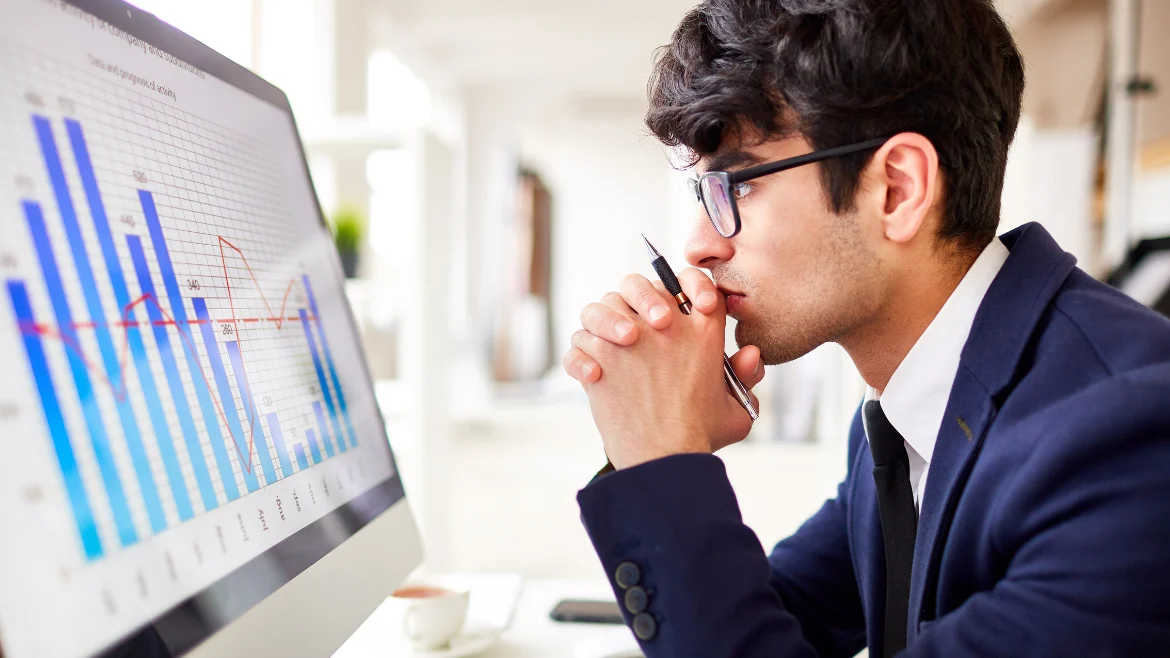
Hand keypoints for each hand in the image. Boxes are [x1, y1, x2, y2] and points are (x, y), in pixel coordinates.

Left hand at [564, 274, 762, 468]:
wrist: (664, 460)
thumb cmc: (700, 437)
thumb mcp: (736, 408)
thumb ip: (745, 378)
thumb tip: (749, 353)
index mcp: (704, 332)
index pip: (695, 283)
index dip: (689, 285)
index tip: (679, 304)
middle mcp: (665, 326)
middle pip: (641, 285)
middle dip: (638, 296)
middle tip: (641, 323)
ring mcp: (629, 338)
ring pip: (604, 305)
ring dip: (603, 320)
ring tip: (612, 344)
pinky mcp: (600, 357)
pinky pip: (581, 341)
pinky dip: (581, 355)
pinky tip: (593, 375)